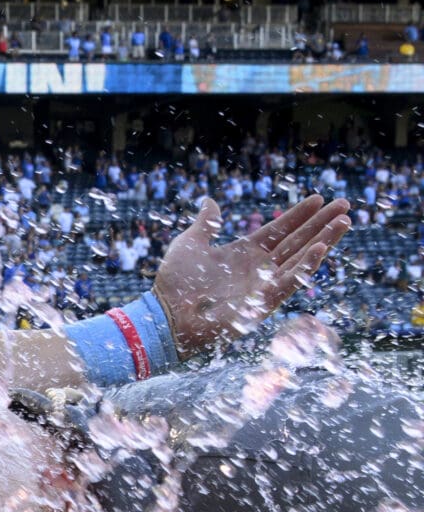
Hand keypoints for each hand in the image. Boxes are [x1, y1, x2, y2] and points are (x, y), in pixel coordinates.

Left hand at [151, 194, 349, 352]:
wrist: (166, 314)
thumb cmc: (175, 282)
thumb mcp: (190, 244)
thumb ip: (205, 224)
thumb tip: (210, 201)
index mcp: (243, 252)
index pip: (279, 229)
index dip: (298, 215)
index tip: (318, 198)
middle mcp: (258, 267)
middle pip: (297, 241)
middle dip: (321, 223)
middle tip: (345, 206)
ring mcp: (263, 284)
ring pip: (301, 258)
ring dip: (324, 240)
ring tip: (344, 222)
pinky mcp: (263, 301)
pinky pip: (290, 282)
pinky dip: (306, 266)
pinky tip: (321, 249)